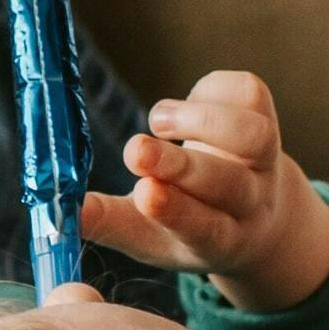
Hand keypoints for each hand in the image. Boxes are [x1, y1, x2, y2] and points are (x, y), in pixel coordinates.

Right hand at [80, 69, 328, 312]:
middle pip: (226, 184)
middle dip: (179, 165)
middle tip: (135, 151)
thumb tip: (62, 210)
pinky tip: (185, 104)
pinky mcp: (265, 115)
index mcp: (221, 240)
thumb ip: (109, 223)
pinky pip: (248, 93)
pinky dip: (211, 89)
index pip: (204, 228)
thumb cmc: (188, 225)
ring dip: (200, 121)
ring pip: (252, 135)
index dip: (175, 210)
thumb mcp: (149, 238)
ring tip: (158, 121)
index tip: (143, 193)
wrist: (258, 214)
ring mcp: (266, 158)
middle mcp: (250, 200)